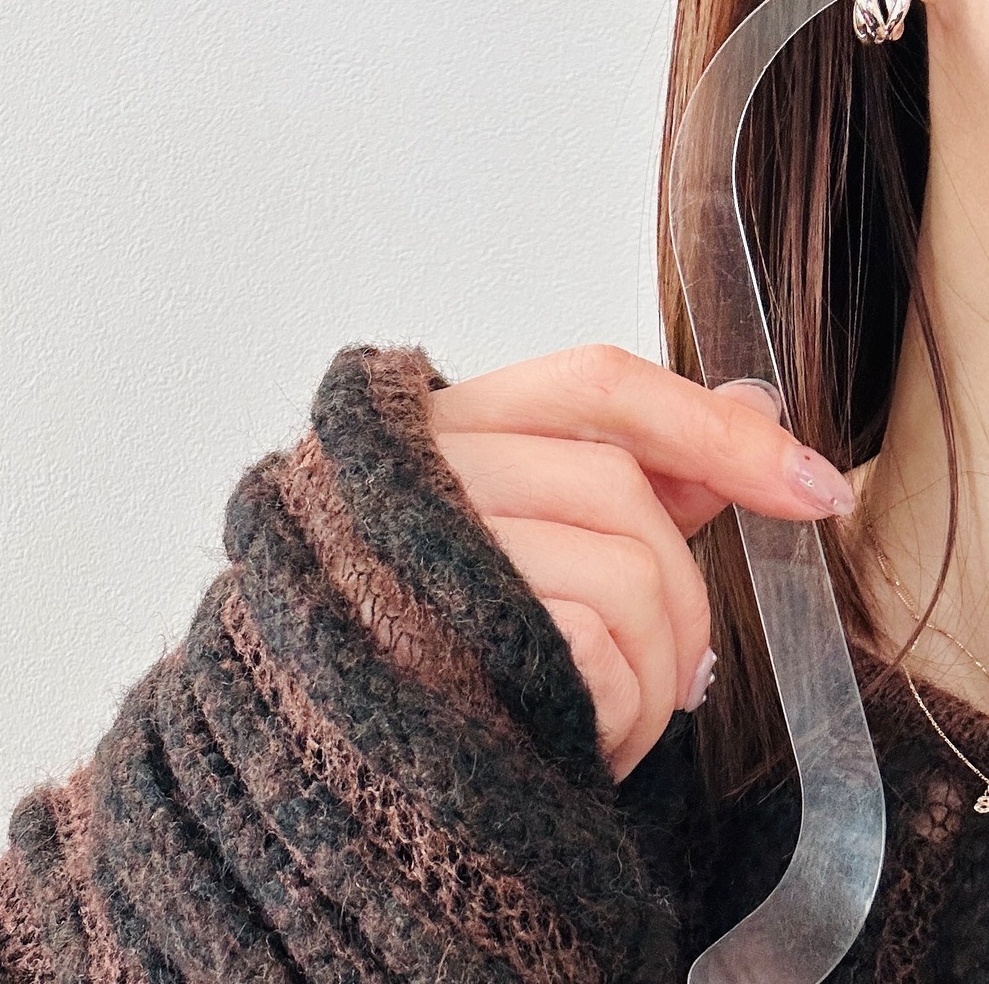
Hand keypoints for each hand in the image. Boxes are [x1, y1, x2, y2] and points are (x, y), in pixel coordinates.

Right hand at [427, 343, 854, 779]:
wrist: (312, 743)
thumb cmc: (432, 625)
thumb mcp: (523, 525)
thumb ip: (637, 465)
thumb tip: (755, 406)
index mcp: (445, 424)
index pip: (599, 384)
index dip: (713, 428)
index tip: (814, 486)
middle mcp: (427, 470)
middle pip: (622, 489)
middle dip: (687, 596)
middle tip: (689, 672)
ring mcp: (430, 553)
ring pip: (628, 574)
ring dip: (663, 672)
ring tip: (629, 714)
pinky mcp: (446, 643)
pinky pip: (598, 652)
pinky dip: (625, 710)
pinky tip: (588, 735)